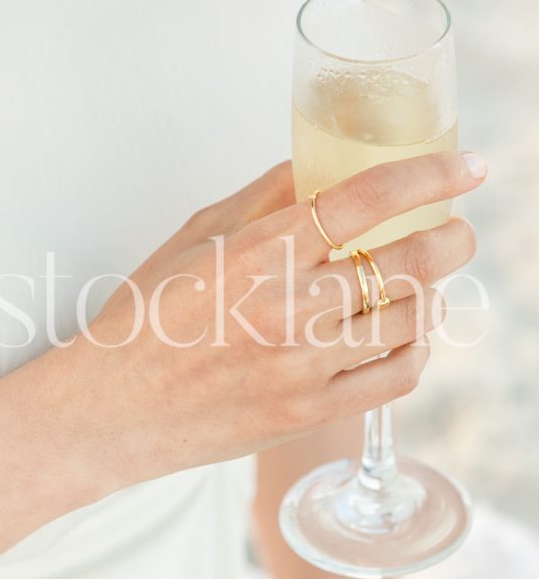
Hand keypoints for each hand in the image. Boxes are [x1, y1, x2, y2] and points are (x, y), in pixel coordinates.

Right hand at [61, 150, 483, 488]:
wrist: (114, 407)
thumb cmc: (147, 315)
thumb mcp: (195, 237)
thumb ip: (265, 198)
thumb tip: (322, 166)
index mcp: (258, 252)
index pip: (365, 199)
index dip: (428, 174)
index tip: (465, 167)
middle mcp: (287, 307)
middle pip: (409, 261)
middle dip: (453, 237)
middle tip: (457, 228)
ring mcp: (303, 366)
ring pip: (412, 320)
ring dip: (434, 293)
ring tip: (426, 282)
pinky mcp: (309, 413)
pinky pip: (396, 379)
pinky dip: (416, 350)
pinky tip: (406, 335)